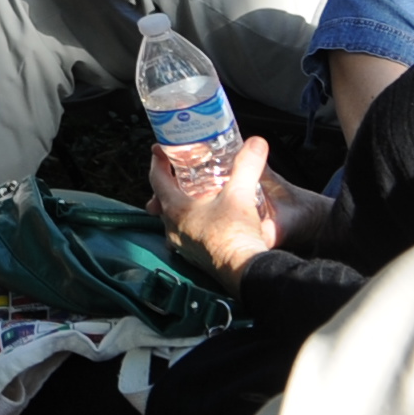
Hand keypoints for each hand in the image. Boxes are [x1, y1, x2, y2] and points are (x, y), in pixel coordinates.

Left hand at [149, 134, 285, 281]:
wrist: (246, 272)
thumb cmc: (236, 234)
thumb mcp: (241, 194)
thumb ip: (247, 165)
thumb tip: (257, 142)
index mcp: (175, 209)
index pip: (156, 178)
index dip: (158, 160)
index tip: (162, 149)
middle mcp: (172, 227)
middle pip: (163, 198)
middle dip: (170, 182)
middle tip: (180, 170)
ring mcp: (182, 244)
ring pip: (173, 217)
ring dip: (180, 203)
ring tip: (195, 192)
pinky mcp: (195, 256)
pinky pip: (186, 232)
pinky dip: (191, 221)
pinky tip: (207, 217)